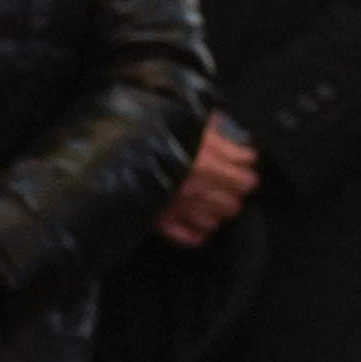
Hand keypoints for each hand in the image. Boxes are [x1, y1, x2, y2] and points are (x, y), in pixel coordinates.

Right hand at [152, 120, 261, 249]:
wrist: (114, 147)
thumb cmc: (155, 130)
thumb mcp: (189, 124)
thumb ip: (216, 132)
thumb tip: (238, 135)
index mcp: (207, 166)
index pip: (245, 179)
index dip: (246, 172)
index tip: (243, 165)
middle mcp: (197, 191)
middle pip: (233, 204)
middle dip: (233, 194)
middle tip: (229, 184)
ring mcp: (179, 209)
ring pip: (214, 222)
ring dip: (216, 212)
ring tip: (211, 201)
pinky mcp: (160, 221)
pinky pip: (188, 237)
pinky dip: (196, 234)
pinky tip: (199, 226)